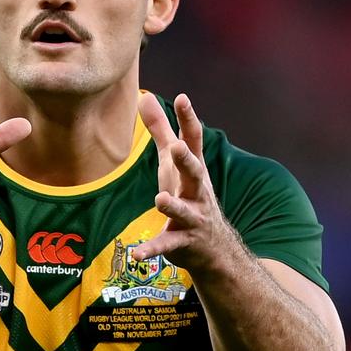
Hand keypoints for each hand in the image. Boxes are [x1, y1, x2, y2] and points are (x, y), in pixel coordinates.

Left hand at [133, 93, 237, 270]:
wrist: (213, 247)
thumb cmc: (188, 194)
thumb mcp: (173, 162)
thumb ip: (160, 130)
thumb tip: (144, 96)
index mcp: (193, 169)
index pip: (193, 140)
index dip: (188, 119)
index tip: (183, 98)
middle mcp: (197, 191)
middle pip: (194, 172)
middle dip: (187, 161)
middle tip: (178, 147)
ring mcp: (191, 217)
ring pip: (183, 210)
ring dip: (172, 205)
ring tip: (161, 198)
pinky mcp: (181, 241)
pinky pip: (165, 245)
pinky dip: (151, 249)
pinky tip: (136, 253)